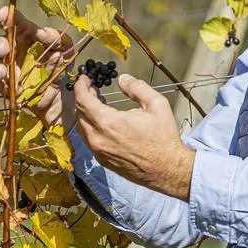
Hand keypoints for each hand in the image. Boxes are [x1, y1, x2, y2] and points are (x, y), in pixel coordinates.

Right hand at [0, 6, 73, 127]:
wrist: (58, 92)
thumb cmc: (60, 64)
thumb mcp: (65, 47)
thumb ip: (55, 37)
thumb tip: (40, 33)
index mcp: (27, 35)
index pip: (15, 22)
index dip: (8, 16)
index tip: (4, 13)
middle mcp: (15, 47)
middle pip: (1, 41)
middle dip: (0, 44)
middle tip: (5, 49)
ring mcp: (8, 65)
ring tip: (3, 71)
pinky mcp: (6, 82)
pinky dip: (2, 81)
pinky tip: (9, 83)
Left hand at [73, 73, 195, 200]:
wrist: (168, 169)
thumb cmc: (163, 137)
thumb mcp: (156, 104)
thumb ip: (137, 88)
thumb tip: (122, 79)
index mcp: (108, 123)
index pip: (82, 100)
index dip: (80, 86)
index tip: (84, 78)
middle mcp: (98, 138)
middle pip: (79, 113)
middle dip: (83, 97)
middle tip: (93, 88)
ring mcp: (99, 151)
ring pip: (82, 128)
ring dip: (86, 113)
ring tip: (97, 103)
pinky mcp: (103, 160)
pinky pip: (89, 140)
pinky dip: (91, 127)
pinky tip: (103, 122)